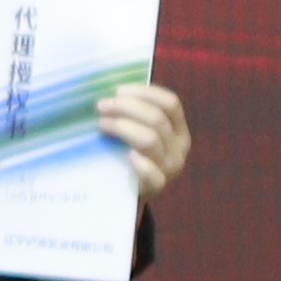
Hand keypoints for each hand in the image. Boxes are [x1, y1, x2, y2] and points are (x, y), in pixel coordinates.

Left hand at [97, 79, 191, 201]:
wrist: (128, 192)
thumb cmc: (129, 153)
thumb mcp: (137, 130)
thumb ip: (132, 112)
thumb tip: (108, 88)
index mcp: (178, 128)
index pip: (170, 103)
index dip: (144, 93)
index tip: (118, 90)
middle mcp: (179, 146)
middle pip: (157, 119)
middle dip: (126, 107)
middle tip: (101, 106)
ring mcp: (170, 167)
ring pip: (150, 140)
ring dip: (123, 127)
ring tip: (102, 124)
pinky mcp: (157, 186)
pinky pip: (152, 173)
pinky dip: (141, 163)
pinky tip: (127, 155)